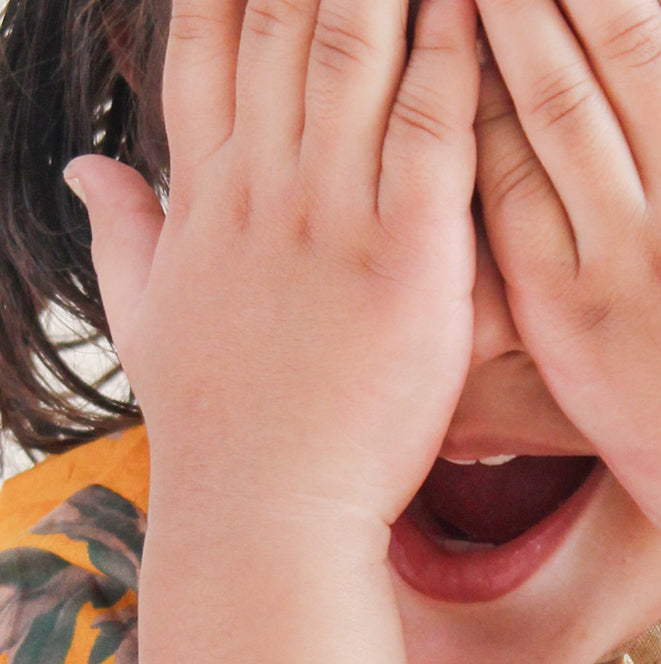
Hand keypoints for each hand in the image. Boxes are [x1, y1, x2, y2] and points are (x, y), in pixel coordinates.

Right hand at [64, 0, 479, 541]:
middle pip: (285, 18)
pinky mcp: (406, 257)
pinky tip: (475, 5)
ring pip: (357, 47)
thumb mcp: (144, 322)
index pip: (208, 40)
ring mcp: (331, 216)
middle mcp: (262, 185)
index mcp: (206, 194)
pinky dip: (453, 54)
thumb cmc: (216, 428)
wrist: (264, 514)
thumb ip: (121, 232)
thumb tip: (85, 171)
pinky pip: (432, 127)